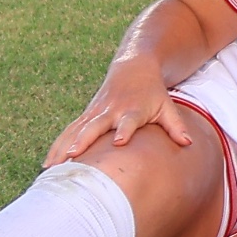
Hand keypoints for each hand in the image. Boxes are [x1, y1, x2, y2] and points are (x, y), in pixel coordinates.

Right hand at [45, 58, 192, 165]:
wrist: (134, 68)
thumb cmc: (153, 93)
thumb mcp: (167, 106)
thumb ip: (176, 125)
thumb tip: (188, 143)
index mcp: (132, 109)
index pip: (128, 121)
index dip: (124, 130)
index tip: (119, 141)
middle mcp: (110, 111)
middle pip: (94, 126)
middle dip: (82, 140)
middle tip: (72, 155)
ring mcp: (95, 113)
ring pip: (75, 131)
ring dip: (62, 148)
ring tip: (50, 168)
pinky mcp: (86, 116)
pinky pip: (69, 133)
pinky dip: (57, 147)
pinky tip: (47, 165)